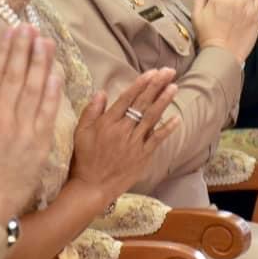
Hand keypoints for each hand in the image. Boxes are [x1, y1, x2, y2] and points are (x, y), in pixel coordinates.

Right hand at [0, 25, 61, 224]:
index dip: (4, 50)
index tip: (11, 31)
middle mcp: (2, 117)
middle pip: (16, 75)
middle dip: (25, 48)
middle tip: (31, 28)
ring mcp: (23, 130)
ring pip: (35, 88)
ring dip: (41, 63)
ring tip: (46, 42)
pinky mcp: (39, 143)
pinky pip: (48, 111)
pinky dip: (53, 90)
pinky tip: (56, 73)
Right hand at [70, 69, 179, 208]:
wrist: (92, 186)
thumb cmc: (85, 158)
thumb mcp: (81, 132)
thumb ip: (91, 111)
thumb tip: (102, 92)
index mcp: (108, 122)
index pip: (127, 98)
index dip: (140, 84)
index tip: (152, 72)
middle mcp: (123, 130)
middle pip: (142, 104)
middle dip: (156, 86)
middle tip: (169, 72)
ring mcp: (134, 143)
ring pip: (151, 118)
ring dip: (164, 101)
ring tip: (174, 87)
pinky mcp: (143, 156)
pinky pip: (157, 140)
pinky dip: (167, 129)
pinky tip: (177, 118)